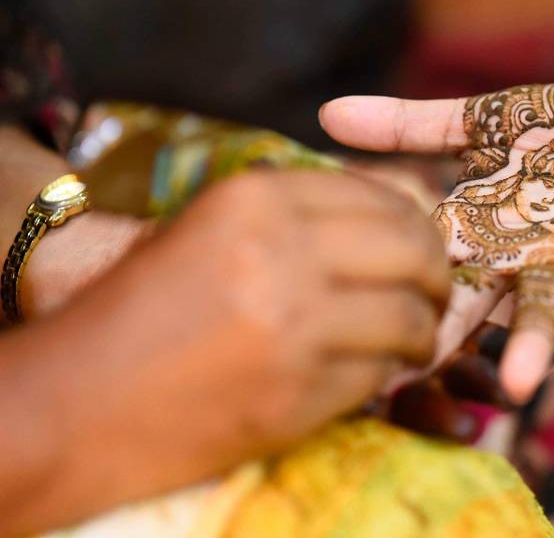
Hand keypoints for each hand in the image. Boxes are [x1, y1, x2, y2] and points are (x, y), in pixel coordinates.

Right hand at [6, 170, 449, 531]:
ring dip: (422, 333)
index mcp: (255, 198)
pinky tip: (372, 375)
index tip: (423, 248)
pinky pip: (380, 375)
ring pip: (410, 317)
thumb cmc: (138, 312)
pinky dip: (386, 376)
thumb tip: (394, 212)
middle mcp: (282, 250)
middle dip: (438, 274)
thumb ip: (296, 217)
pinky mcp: (297, 395)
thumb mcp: (210, 233)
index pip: (382, 195)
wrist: (73, 403)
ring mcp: (294, 325)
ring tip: (414, 341)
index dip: (417, 224)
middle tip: (438, 294)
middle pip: (414, 248)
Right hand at [321, 83, 553, 419]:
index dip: (386, 296)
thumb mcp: (476, 122)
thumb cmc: (553, 127)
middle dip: (442, 337)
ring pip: (543, 307)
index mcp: (472, 224)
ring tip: (519, 389)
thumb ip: (408, 125)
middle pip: (471, 300)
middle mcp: (512, 253)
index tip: (342, 335)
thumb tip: (326, 112)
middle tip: (404, 387)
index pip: (420, 263)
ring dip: (532, 345)